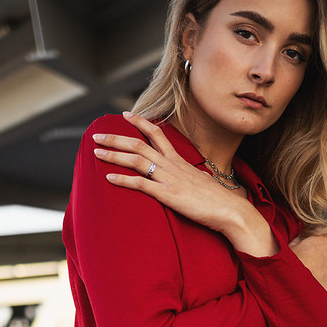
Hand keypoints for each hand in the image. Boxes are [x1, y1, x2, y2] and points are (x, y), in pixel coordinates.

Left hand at [92, 112, 276, 255]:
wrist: (230, 211)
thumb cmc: (219, 200)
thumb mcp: (204, 181)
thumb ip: (194, 175)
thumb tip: (196, 173)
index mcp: (180, 161)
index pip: (158, 134)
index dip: (140, 123)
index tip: (125, 115)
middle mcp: (172, 165)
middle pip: (139, 144)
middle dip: (116, 138)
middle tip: (97, 134)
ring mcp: (169, 179)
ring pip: (136, 160)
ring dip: (114, 155)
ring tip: (96, 152)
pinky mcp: (167, 195)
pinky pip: (140, 184)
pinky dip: (122, 180)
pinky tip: (108, 178)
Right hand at [289, 232, 326, 293]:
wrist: (295, 287)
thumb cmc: (289, 267)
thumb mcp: (290, 248)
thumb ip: (300, 237)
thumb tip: (304, 233)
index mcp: (321, 239)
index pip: (325, 237)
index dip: (319, 244)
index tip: (314, 251)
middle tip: (317, 263)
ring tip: (321, 274)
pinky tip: (324, 283)